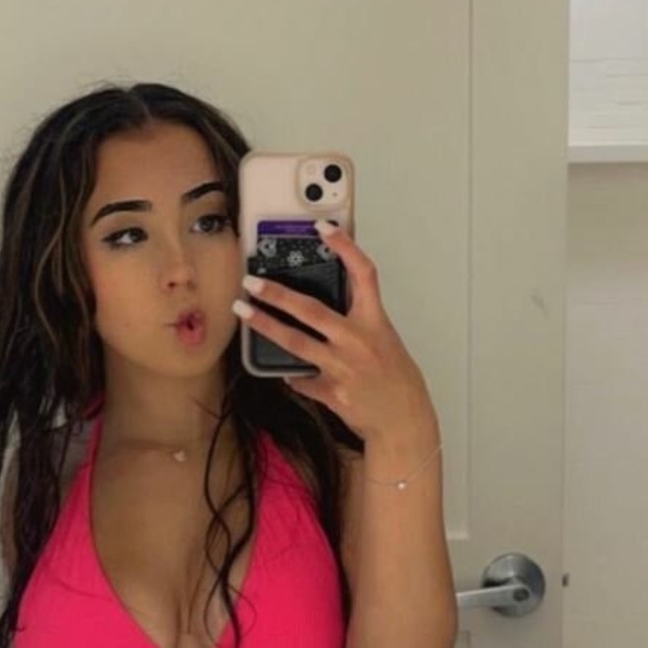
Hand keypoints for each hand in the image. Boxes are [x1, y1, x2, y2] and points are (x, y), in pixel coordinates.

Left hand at [233, 221, 434, 441]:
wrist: (403, 419)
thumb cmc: (396, 379)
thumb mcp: (384, 339)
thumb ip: (357, 322)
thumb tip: (323, 311)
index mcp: (375, 322)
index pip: (363, 274)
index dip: (344, 247)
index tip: (323, 228)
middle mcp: (357, 341)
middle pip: (311, 310)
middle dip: (277, 293)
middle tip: (251, 282)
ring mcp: (342, 367)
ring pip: (295, 342)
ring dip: (265, 325)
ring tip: (244, 312)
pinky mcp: (331, 392)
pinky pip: (301, 379)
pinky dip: (292, 375)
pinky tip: (287, 372)